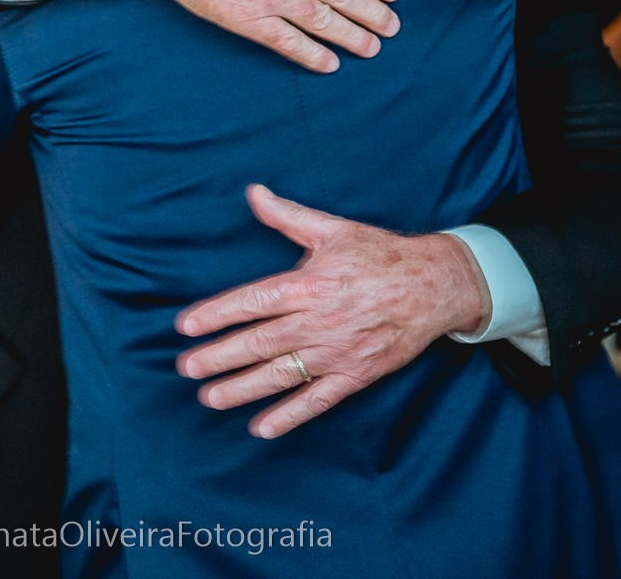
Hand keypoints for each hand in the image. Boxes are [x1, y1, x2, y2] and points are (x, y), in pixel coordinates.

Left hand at [173, 185, 487, 439]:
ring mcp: (337, 352)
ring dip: (242, 388)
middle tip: (187, 367)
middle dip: (219, 357)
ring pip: (281, 375)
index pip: (251, 302)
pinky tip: (261, 427)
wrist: (434, 286)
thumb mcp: (333, 229)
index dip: (216, 314)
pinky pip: (317, 400)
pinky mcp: (356, 374)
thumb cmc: (380, 255)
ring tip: (211, 397)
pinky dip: (289, 416)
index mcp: (308, 284)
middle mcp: (318, 321)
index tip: (186, 326)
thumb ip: (288, 215)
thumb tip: (254, 193)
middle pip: (259, 343)